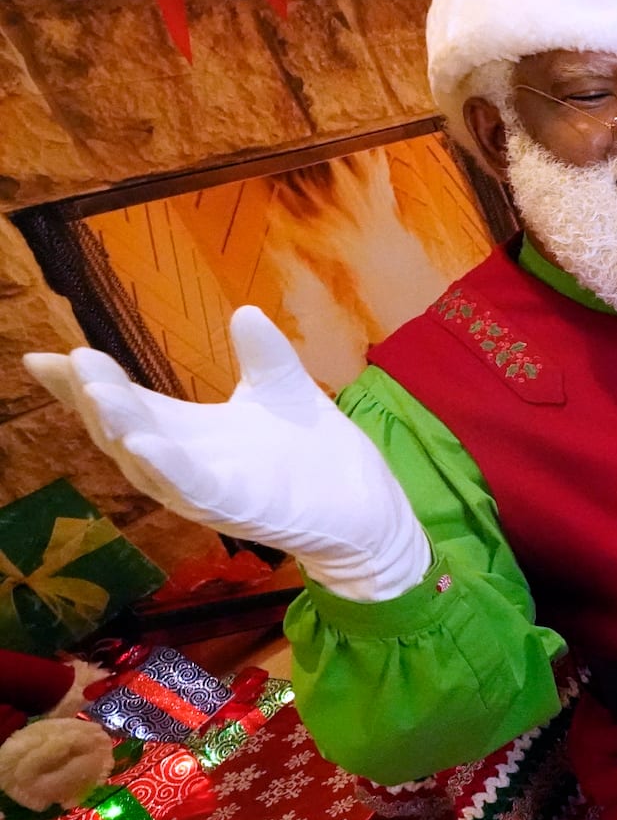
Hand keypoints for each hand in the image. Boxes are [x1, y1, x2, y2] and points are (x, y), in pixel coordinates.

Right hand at [24, 307, 430, 602]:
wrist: (368, 505)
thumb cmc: (317, 454)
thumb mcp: (284, 391)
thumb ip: (263, 355)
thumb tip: (244, 310)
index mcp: (189, 432)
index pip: (126, 402)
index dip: (84, 382)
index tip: (45, 355)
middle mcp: (185, 463)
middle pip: (122, 428)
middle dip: (93, 396)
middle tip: (68, 361)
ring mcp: (207, 490)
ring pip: (147, 460)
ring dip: (120, 425)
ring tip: (95, 391)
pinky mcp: (236, 509)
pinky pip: (192, 488)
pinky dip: (166, 466)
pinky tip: (143, 440)